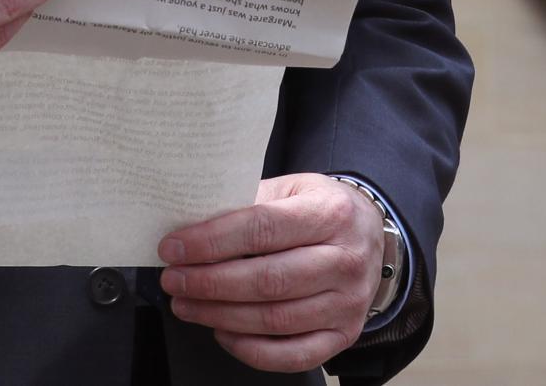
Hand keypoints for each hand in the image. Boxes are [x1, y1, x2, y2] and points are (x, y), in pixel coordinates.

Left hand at [158, 173, 383, 372]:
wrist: (370, 237)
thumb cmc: (322, 210)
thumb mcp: (293, 189)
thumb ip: (250, 204)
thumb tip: (194, 227)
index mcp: (332, 212)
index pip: (263, 228)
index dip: (213, 241)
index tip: (175, 248)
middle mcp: (346, 259)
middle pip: (268, 279)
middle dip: (210, 282)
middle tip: (175, 280)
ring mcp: (348, 302)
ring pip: (275, 320)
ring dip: (221, 316)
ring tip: (188, 304)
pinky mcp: (344, 335)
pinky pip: (292, 355)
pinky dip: (250, 349)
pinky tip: (223, 331)